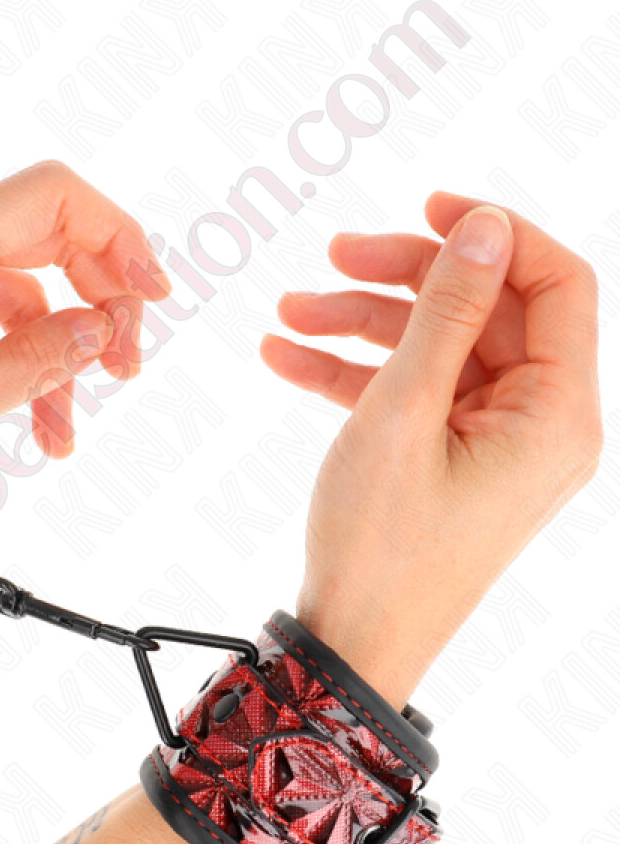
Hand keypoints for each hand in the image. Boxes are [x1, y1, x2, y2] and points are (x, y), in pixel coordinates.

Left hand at [0, 161, 170, 507]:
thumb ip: (23, 370)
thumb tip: (100, 328)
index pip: (52, 198)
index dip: (119, 237)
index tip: (151, 303)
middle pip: (41, 240)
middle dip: (93, 308)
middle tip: (119, 377)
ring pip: (8, 296)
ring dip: (40, 366)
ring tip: (51, 444)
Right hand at [261, 191, 602, 705]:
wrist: (353, 640)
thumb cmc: (381, 542)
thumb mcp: (404, 411)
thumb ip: (446, 313)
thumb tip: (483, 226)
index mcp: (557, 412)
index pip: (557, 282)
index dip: (495, 232)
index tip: (427, 203)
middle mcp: (540, 422)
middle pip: (483, 310)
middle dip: (402, 278)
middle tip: (331, 257)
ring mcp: (494, 441)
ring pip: (438, 347)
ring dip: (361, 324)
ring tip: (285, 316)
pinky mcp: (452, 457)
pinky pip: (413, 392)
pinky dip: (355, 372)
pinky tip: (285, 357)